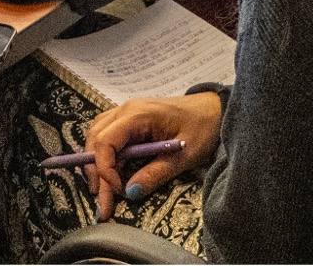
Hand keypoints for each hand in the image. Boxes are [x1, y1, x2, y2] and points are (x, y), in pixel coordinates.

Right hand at [82, 92, 224, 218]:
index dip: (105, 168)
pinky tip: (110, 172)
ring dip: (96, 163)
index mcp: (138, 115)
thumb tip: (130, 193)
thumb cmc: (204, 127)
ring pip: (98, 135)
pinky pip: (109, 134)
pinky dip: (106, 155)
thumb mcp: (184, 155)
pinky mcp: (132, 119)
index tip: (118, 191)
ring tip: (101, 191)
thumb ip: (156, 174)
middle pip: (96, 139)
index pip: (106, 141)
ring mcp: (127, 112)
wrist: (216, 108)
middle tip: (102, 203)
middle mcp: (126, 110)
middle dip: (96, 172)